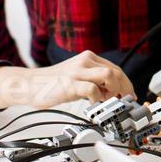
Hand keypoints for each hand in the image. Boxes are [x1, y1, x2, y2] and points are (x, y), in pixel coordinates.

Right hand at [0, 51, 134, 109]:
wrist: (31, 85)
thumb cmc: (55, 84)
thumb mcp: (79, 77)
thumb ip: (95, 81)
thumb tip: (114, 93)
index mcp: (89, 58)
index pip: (116, 69)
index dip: (126, 84)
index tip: (129, 96)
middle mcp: (85, 61)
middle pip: (116, 71)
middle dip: (125, 88)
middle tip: (124, 101)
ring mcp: (77, 71)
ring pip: (109, 74)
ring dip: (114, 90)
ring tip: (107, 100)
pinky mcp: (70, 84)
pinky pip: (92, 89)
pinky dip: (97, 98)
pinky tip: (92, 103)